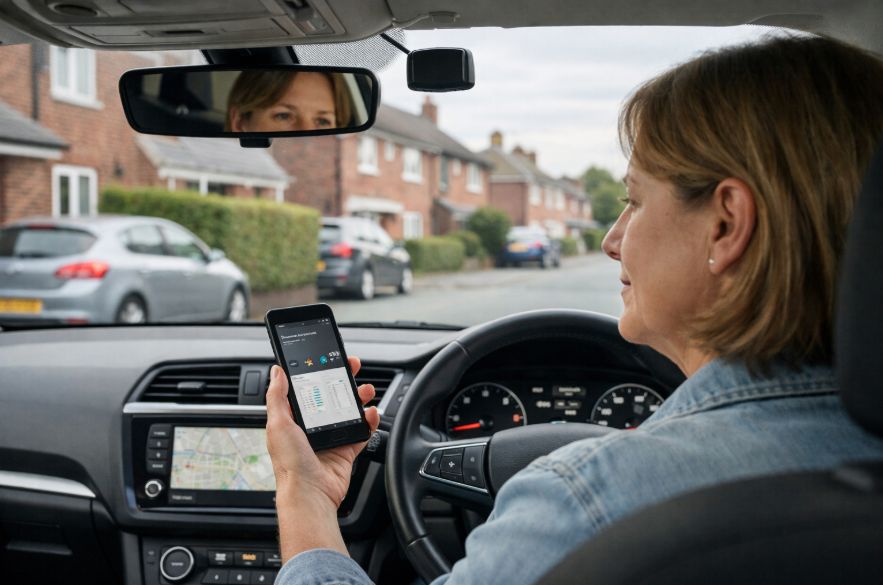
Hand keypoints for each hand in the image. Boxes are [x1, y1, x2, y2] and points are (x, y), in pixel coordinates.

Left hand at [265, 356, 379, 559]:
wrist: (310, 494)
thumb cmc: (290, 464)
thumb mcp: (278, 424)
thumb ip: (277, 396)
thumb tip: (276, 372)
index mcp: (294, 420)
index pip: (307, 389)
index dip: (318, 373)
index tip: (328, 360)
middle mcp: (312, 427)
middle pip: (331, 396)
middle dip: (343, 380)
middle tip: (352, 368)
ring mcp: (331, 438)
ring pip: (349, 410)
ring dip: (359, 397)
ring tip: (365, 390)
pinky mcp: (346, 450)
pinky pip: (362, 431)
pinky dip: (369, 421)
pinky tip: (370, 414)